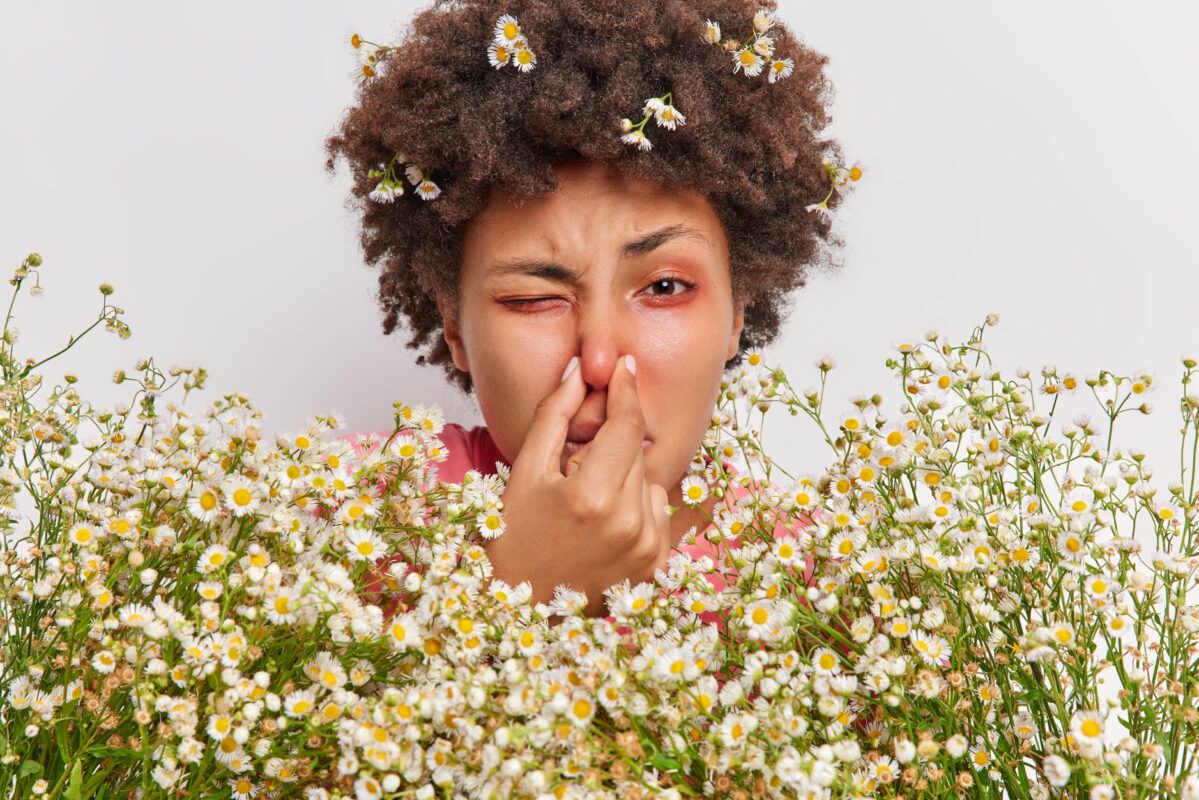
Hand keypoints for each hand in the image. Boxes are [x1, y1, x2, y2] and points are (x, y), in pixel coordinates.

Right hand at [483, 355, 672, 616]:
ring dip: (623, 480)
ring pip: (649, 481)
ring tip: (585, 507)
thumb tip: (580, 369)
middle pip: (635, 452)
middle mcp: (628, 525)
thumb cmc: (512, 536)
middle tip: (572, 474)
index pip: (626, 425)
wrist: (517, 608)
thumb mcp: (525, 471)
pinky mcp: (655, 567)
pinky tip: (602, 526)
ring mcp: (646, 550)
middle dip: (609, 449)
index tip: (624, 365)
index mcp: (592, 498)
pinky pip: (658, 512)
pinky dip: (636, 508)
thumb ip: (554, 414)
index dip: (625, 390)